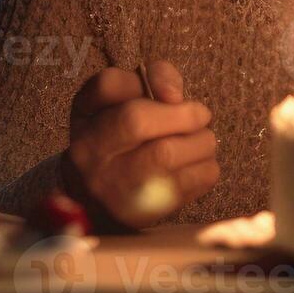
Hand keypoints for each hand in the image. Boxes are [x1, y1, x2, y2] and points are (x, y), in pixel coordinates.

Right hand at [63, 60, 218, 228]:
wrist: (97, 204)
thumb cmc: (121, 141)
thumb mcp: (120, 104)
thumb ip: (152, 80)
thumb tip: (174, 95)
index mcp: (87, 119)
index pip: (107, 85)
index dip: (150, 81)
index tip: (173, 95)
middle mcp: (90, 153)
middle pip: (136, 121)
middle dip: (182, 114)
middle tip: (201, 116)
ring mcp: (111, 187)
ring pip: (165, 154)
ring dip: (200, 142)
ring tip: (203, 141)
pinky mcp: (139, 213)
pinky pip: (186, 184)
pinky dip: (206, 168)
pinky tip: (200, 164)